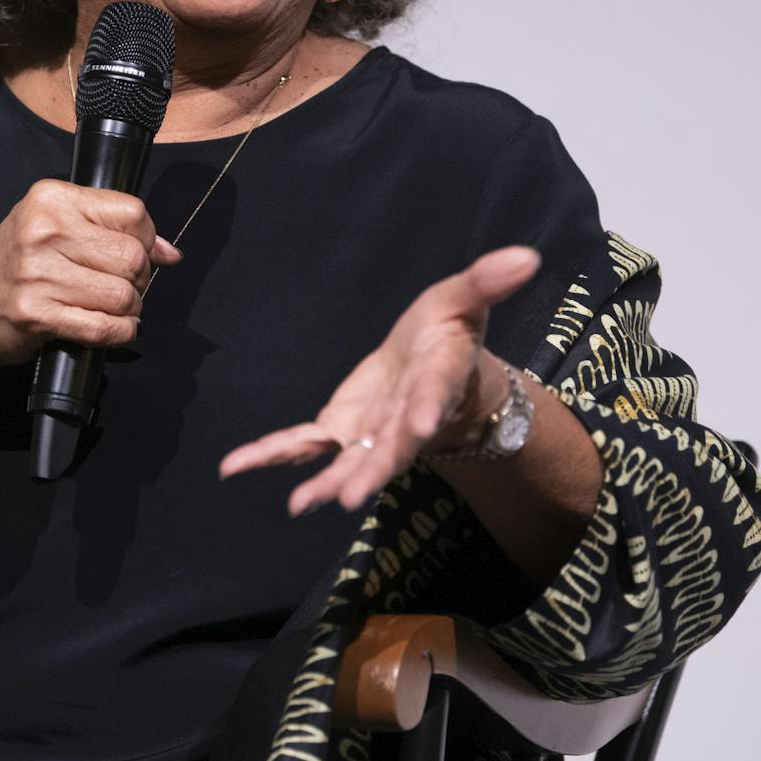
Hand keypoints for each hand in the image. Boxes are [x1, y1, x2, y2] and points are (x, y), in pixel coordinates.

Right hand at [0, 179, 181, 371]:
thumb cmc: (14, 265)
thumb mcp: (55, 228)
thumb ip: (112, 230)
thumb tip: (169, 252)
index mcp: (52, 199)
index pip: (132, 212)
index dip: (147, 238)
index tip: (138, 253)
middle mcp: (44, 231)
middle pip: (132, 257)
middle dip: (138, 280)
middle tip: (120, 286)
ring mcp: (39, 274)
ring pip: (123, 295)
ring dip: (128, 310)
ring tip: (109, 307)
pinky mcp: (38, 314)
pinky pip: (104, 327)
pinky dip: (118, 333)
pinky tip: (108, 327)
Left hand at [218, 246, 539, 514]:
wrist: (429, 365)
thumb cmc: (448, 332)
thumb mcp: (464, 299)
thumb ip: (487, 281)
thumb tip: (527, 256)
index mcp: (436, 381)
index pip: (434, 396)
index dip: (427, 410)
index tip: (420, 426)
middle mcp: (404, 419)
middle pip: (390, 449)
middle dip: (371, 471)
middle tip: (351, 496)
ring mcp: (370, 433)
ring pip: (347, 461)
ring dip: (325, 481)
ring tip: (301, 504)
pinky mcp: (338, 431)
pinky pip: (302, 445)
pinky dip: (270, 454)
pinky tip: (233, 467)